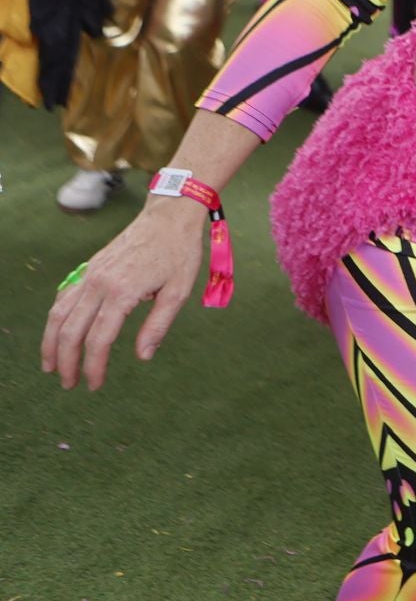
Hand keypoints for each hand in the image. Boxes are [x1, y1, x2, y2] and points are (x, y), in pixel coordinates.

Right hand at [42, 197, 204, 390]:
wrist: (168, 216)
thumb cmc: (179, 252)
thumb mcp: (178, 291)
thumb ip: (158, 325)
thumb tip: (142, 357)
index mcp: (122, 292)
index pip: (99, 339)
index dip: (93, 366)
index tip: (94, 384)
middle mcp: (99, 283)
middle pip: (70, 330)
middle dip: (66, 361)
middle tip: (68, 384)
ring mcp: (90, 274)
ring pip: (59, 313)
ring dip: (51, 342)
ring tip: (51, 365)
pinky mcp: (90, 268)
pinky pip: (64, 296)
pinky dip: (56, 317)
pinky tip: (58, 331)